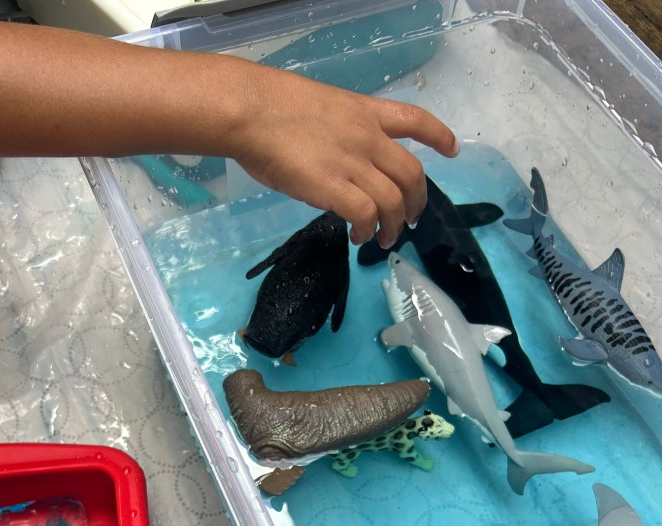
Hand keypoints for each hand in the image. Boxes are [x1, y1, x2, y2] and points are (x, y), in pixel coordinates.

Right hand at [230, 68, 459, 248]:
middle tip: (410, 221)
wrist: (251, 111)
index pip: (414, 120)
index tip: (453, 149)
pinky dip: (368, 230)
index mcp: (365, 113)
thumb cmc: (271, 107)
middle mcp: (367, 138)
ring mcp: (353, 163)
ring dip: (394, 226)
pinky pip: (366, 215)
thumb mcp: (321, 108)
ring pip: (394, 201)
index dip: (439, 135)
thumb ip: (340, 133)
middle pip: (412, 173)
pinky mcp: (334, 188)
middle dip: (418, 201)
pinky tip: (359, 237)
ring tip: (383, 239)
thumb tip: (337, 160)